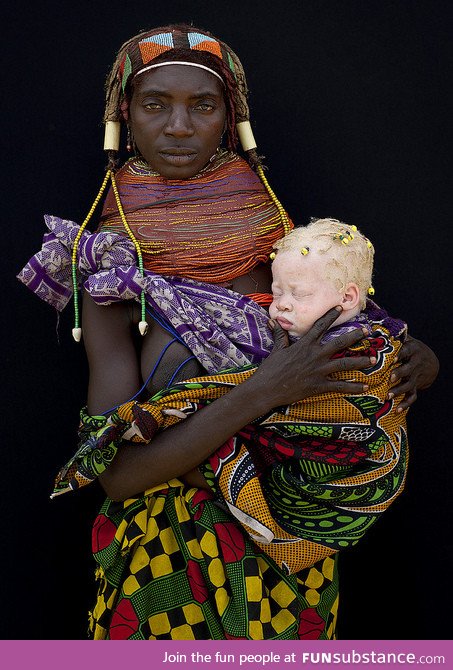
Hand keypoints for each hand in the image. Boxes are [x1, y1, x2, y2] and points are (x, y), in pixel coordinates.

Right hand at [251, 307, 375, 408]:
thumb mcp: (276, 350)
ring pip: (344, 364)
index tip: (340, 307)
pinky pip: (340, 386)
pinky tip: (365, 386)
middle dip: (354, 336)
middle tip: (367, 332)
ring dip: (360, 361)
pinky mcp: (319, 385)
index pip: (320, 326)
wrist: (267, 389)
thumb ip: (279, 334)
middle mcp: (315, 355)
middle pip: (339, 343)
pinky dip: (353, 387)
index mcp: (305, 345)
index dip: (331, 315)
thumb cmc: (270, 369)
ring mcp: (318, 370)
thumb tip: (272, 320)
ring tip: (373, 359)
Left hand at [388, 335, 438, 409]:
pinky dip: (405, 404)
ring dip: (398, 391)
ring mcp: (416, 376)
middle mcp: (415, 364)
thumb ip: (394, 336)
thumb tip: (374, 327)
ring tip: (387, 396)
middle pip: (408, 370)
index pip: (405, 352)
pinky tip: (397, 410)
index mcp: (412, 350)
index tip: (392, 358)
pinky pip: (412, 396)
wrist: (431, 361)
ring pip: (409, 385)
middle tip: (389, 378)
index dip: (399, 355)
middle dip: (399, 374)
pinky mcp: (416, 386)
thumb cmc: (412, 349)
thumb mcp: (407, 340)